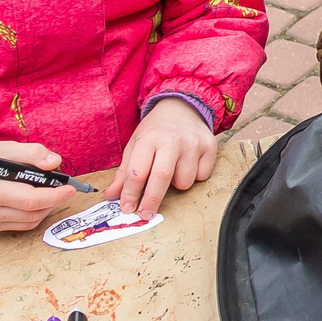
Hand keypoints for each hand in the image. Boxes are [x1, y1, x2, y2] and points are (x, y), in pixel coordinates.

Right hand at [0, 141, 79, 232]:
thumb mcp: (6, 148)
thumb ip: (32, 153)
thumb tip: (55, 163)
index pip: (30, 200)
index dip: (54, 196)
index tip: (70, 188)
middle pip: (32, 212)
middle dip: (53, 200)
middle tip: (63, 187)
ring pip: (30, 221)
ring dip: (46, 208)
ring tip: (49, 192)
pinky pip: (21, 225)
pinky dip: (34, 214)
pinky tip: (35, 201)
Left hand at [106, 98, 216, 218]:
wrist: (182, 106)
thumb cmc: (155, 130)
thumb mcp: (135, 145)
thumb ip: (123, 173)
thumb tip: (111, 197)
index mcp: (149, 138)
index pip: (138, 172)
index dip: (130, 194)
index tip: (127, 208)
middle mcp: (172, 140)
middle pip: (161, 178)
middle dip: (152, 201)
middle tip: (145, 214)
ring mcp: (193, 143)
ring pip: (185, 182)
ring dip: (176, 184)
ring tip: (172, 170)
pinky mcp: (210, 147)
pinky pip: (202, 176)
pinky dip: (194, 176)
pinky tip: (188, 163)